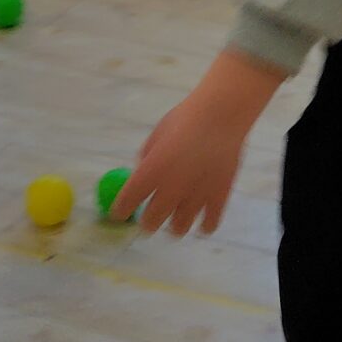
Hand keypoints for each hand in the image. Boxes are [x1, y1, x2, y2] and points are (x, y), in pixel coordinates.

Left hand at [116, 49, 286, 236]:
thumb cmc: (186, 118)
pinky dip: (203, 227)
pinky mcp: (219, 197)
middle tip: (149, 221)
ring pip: (179, 228)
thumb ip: (146, 158)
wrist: (222, 113)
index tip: (120, 214)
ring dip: (173, 227)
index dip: (120, 211)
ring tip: (175, 222)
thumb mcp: (157, 134)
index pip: (127, 202)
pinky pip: (208, 225)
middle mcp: (170, 188)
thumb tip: (140, 176)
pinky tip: (200, 221)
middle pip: (151, 221)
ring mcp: (196, 196)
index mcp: (150, 171)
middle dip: (147, 224)